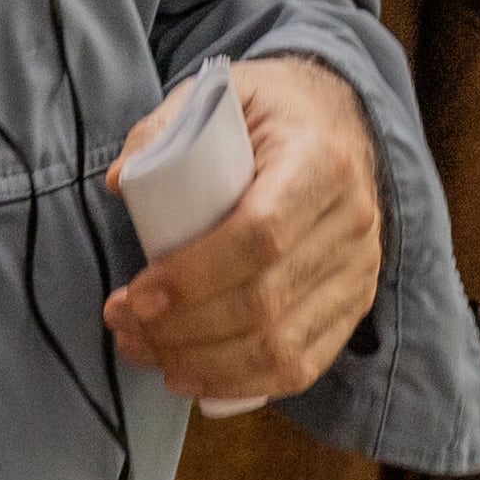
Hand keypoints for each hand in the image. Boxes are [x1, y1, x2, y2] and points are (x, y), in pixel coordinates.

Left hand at [103, 56, 383, 405]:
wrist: (338, 121)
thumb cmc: (269, 113)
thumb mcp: (218, 95)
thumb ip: (165, 128)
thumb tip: (119, 182)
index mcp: (320, 161)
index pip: (262, 235)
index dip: (195, 276)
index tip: (137, 294)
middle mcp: (352, 222)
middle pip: (267, 302)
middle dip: (183, 329)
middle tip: (122, 324)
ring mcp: (360, 270)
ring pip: (283, 346)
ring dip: (202, 364)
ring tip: (143, 350)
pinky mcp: (355, 305)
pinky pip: (303, 366)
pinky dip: (241, 384)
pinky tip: (188, 376)